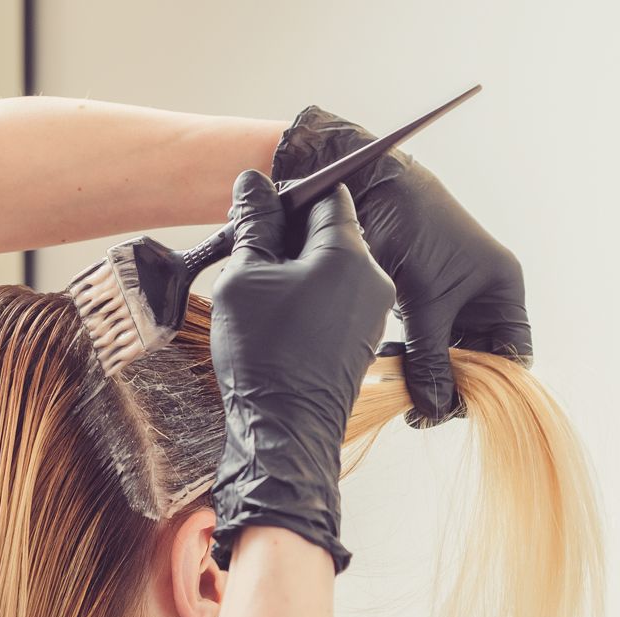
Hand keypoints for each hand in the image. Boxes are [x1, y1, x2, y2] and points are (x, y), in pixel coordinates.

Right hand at [209, 171, 394, 572]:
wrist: (283, 431)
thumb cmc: (263, 353)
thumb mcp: (245, 277)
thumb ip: (254, 224)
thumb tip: (253, 182)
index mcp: (349, 254)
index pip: (327, 195)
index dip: (289, 197)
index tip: (258, 213)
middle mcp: (374, 278)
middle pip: (334, 231)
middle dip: (292, 235)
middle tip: (249, 253)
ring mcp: (373, 311)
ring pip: (335, 267)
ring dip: (298, 268)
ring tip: (259, 291)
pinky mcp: (363, 338)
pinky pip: (337, 298)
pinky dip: (309, 296)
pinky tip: (277, 318)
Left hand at [272, 106, 531, 426]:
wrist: (370, 186)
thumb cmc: (410, 229)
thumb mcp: (424, 300)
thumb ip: (429, 356)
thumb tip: (433, 408)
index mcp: (502, 290)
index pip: (513, 355)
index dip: (490, 386)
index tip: (455, 406)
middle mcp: (482, 297)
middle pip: (479, 362)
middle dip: (451, 386)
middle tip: (417, 408)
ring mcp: (452, 300)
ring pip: (448, 356)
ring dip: (425, 375)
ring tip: (398, 387)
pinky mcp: (420, 300)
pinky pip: (423, 343)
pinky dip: (408, 358)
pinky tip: (387, 364)